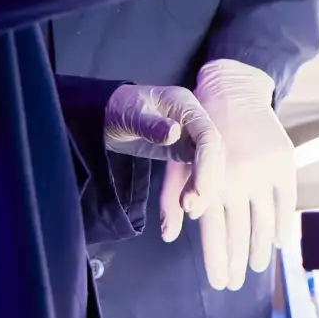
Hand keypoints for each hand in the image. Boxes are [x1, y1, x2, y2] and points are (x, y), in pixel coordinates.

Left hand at [103, 84, 224, 228]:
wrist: (105, 113)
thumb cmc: (117, 108)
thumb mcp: (130, 114)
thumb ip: (151, 125)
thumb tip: (174, 133)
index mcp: (186, 105)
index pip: (207, 136)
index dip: (206, 165)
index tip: (197, 192)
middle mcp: (193, 122)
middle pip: (213, 153)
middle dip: (206, 182)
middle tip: (189, 208)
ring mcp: (189, 137)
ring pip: (207, 165)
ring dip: (203, 189)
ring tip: (187, 211)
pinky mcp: (182, 151)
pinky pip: (193, 172)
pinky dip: (192, 190)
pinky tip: (185, 208)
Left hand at [166, 59, 295, 292]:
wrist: (232, 90)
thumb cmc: (197, 130)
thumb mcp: (176, 160)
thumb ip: (172, 198)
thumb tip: (169, 235)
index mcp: (209, 182)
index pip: (214, 234)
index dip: (217, 261)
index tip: (219, 282)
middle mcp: (237, 180)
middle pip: (239, 234)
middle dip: (237, 263)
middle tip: (235, 282)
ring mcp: (263, 172)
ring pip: (264, 223)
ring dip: (260, 250)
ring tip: (256, 267)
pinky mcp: (283, 163)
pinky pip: (286, 203)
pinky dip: (284, 225)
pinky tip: (278, 242)